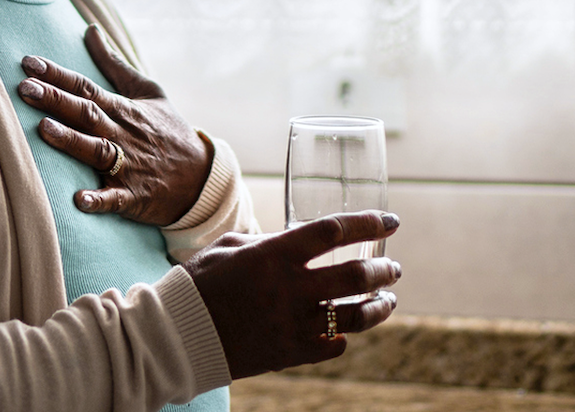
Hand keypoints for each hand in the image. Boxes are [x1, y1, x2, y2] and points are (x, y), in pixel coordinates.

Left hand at [16, 24, 211, 226]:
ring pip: (97, 150)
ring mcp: (129, 166)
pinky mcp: (134, 196)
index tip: (28, 63)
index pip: (85, 87)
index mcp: (123, 109)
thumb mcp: (147, 92)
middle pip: (86, 113)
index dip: (57, 75)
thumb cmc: (168, 130)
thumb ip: (113, 64)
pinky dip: (98, 199)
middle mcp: (123, 134)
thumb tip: (91, 30)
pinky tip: (79, 200)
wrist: (202, 176)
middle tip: (25, 88)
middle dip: (55, 100)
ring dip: (71, 140)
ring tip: (44, 129)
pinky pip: (115, 198)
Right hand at [182, 211, 402, 378]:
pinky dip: (344, 336)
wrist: (180, 333)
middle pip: (357, 276)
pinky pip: (333, 346)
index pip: (333, 232)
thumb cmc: (200, 282)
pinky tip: (347, 330)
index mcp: (274, 255)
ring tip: (388, 300)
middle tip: (394, 268)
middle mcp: (291, 288)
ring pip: (356, 316)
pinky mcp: (291, 352)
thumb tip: (294, 239)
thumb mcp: (230, 248)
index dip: (367, 224)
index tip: (390, 221)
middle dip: (384, 270)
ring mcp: (294, 323)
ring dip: (379, 306)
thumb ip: (268, 242)